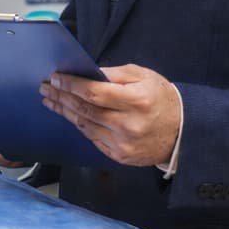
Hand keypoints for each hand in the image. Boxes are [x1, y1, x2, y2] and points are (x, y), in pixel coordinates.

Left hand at [41, 64, 181, 166]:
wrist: (183, 132)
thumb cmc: (161, 99)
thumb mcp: (144, 76)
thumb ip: (115, 74)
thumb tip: (87, 73)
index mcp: (137, 100)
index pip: (94, 92)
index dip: (71, 85)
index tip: (56, 78)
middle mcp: (129, 124)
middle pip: (85, 110)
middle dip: (61, 97)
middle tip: (45, 88)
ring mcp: (124, 143)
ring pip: (85, 125)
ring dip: (65, 111)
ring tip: (51, 100)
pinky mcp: (121, 156)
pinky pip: (93, 138)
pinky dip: (80, 125)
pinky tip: (69, 115)